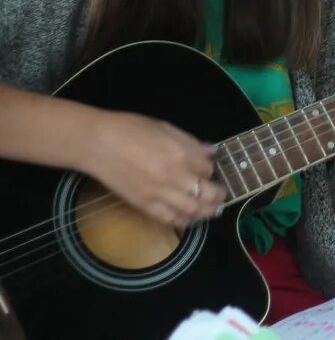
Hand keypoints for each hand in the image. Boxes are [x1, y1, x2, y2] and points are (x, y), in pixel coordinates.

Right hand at [84, 111, 226, 226]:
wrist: (97, 143)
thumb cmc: (131, 129)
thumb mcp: (166, 127)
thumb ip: (191, 143)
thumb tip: (211, 152)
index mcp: (182, 153)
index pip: (208, 168)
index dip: (212, 171)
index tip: (209, 171)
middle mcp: (175, 176)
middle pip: (207, 194)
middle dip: (218, 196)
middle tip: (221, 195)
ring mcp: (159, 193)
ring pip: (192, 210)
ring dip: (206, 212)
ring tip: (211, 210)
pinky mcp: (143, 205)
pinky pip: (169, 219)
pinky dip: (183, 222)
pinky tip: (189, 219)